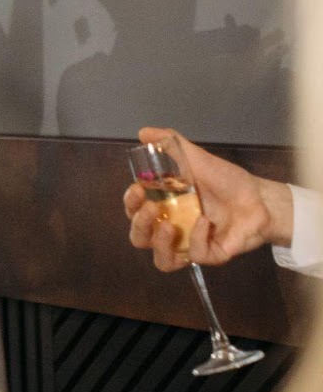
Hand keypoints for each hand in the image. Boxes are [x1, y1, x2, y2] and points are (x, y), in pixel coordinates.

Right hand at [122, 127, 292, 271]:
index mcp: (164, 207)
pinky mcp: (210, 256)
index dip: (130, 204)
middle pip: (139, 238)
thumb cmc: (227, 180)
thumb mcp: (197, 159)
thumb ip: (171, 144)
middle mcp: (172, 229)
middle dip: (140, 225)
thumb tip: (143, 132)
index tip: (137, 189)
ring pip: (161, 260)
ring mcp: (190, 245)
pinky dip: (196, 239)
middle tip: (152, 209)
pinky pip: (194, 256)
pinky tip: (205, 222)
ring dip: (158, 243)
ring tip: (168, 226)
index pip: (134, 211)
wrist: (260, 198)